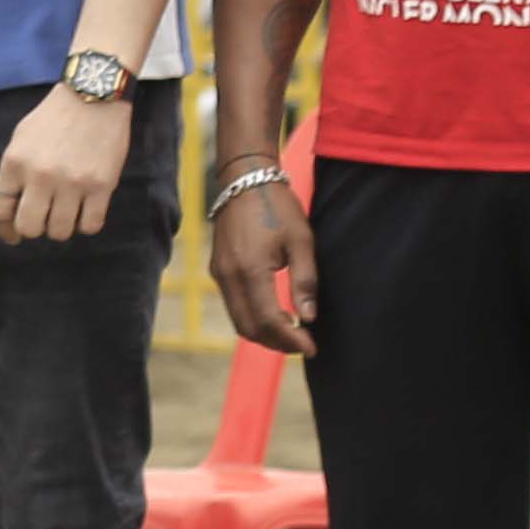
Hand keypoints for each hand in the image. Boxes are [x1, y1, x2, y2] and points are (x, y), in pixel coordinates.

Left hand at [0, 85, 136, 243]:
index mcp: (15, 163)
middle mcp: (41, 175)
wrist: (93, 94)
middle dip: (35, 229)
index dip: (4, 230)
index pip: (0, 210)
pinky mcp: (101, 185)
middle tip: (44, 219)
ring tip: (67, 212)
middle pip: (29, 228)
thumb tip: (12, 210)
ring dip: (61, 227)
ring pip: (60, 232)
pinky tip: (87, 210)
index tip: (13, 236)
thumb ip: (14, 172)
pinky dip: (86, 224)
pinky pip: (90, 226)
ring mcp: (72, 182)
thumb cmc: (55, 117)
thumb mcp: (21, 139)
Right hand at [205, 170, 317, 355]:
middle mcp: (229, 277)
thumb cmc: (278, 207)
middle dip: (277, 343)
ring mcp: (219, 274)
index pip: (269, 320)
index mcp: (251, 269)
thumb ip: (305, 281)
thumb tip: (308, 317)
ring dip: (264, 334)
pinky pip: (233, 306)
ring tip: (291, 333)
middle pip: (249, 329)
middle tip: (303, 344)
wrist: (245, 181)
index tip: (311, 347)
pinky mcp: (218, 271)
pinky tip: (274, 315)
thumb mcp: (302, 241)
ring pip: (239, 321)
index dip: (291, 339)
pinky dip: (253, 319)